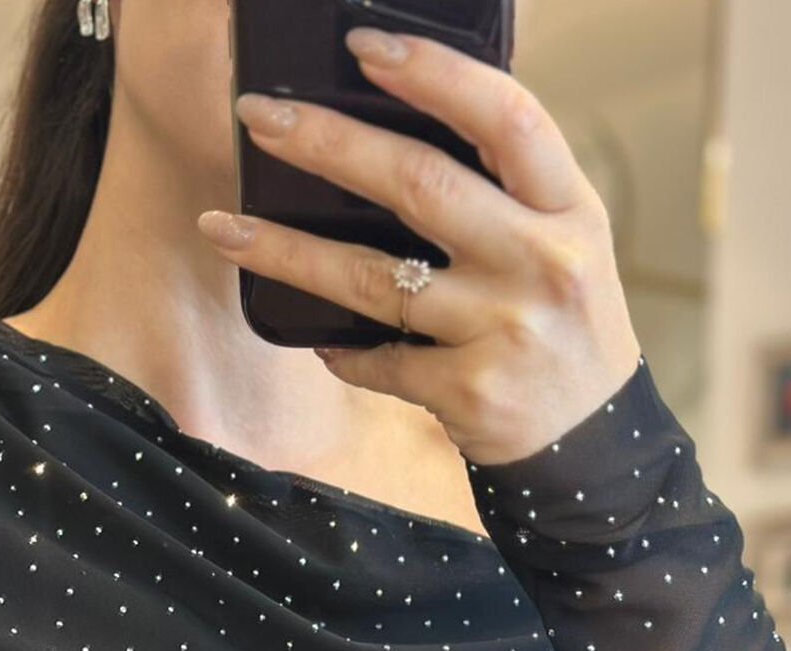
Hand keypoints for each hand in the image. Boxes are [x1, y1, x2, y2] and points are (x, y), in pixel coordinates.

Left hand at [196, 28, 642, 467]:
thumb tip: (400, 123)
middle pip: (419, 184)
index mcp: (568, 207)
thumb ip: (506, 188)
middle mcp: (541, 261)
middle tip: (258, 117)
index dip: (435, 74)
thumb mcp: (565, 242)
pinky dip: (337, 347)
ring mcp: (502, 329)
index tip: (364, 46)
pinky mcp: (467, 391)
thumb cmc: (562, 326)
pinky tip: (311, 335)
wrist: (590, 442)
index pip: (505, 116)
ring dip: (286, 251)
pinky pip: (377, 359)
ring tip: (223, 227)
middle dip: (327, 143)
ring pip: (372, 277)